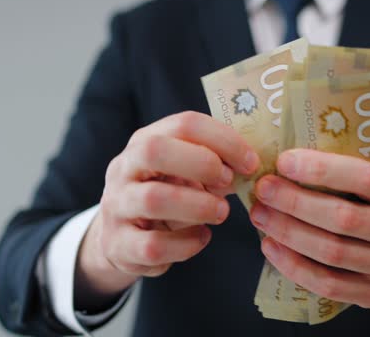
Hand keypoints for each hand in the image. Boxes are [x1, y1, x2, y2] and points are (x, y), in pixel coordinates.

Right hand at [75, 111, 259, 309]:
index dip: (223, 140)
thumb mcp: (185, 174)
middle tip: (229, 181)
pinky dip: (186, 244)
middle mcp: (124, 169)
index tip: (250, 162)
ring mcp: (117, 206)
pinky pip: (153, 245)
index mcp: (145, 141)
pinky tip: (202, 238)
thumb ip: (214, 166)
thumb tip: (252, 166)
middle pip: (155, 150)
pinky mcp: (119, 245)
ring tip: (221, 212)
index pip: (183, 124)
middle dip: (201, 163)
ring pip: (153, 199)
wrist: (121, 240)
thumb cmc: (166, 197)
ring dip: (198, 206)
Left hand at [249, 149, 369, 310]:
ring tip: (261, 215)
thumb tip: (296, 156)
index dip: (323, 169)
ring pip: (331, 252)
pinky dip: (294, 265)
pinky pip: (328, 283)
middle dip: (295, 202)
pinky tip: (272, 247)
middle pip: (343, 218)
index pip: (367, 178)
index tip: (285, 161)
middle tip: (264, 189)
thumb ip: (357, 170)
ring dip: (288, 232)